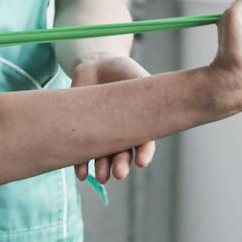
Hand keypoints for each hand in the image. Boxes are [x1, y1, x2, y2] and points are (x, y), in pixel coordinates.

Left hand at [70, 55, 155, 184]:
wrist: (98, 64)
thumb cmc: (125, 73)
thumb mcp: (139, 79)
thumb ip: (147, 90)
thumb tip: (161, 98)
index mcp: (141, 124)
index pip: (145, 143)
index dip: (144, 153)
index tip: (141, 161)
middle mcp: (123, 134)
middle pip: (123, 154)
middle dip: (121, 165)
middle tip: (119, 174)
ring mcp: (103, 134)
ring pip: (104, 156)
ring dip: (102, 168)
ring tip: (101, 177)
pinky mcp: (84, 131)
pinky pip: (83, 151)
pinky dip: (81, 164)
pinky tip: (80, 174)